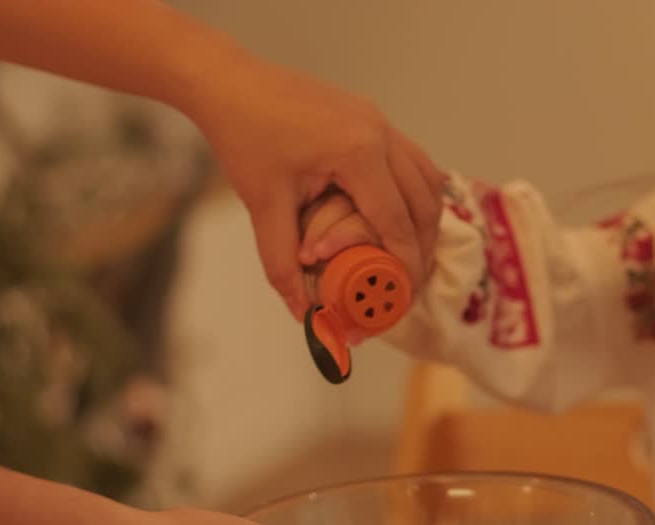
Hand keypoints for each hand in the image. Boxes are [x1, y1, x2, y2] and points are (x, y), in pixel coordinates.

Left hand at [181, 50, 443, 317]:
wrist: (228, 82)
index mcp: (358, 153)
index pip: (396, 220)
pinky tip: (398, 213)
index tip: (405, 292)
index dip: (405, 261)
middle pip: (423, 200)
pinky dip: (413, 191)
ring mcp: (378, 119)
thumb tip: (298, 310)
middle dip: (422, 244)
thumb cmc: (244, 138)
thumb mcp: (264, 206)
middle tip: (413, 278)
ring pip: (426, 176)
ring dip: (424, 216)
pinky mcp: (370, 115)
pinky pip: (410, 158)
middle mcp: (379, 132)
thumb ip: (283, 262)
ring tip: (412, 250)